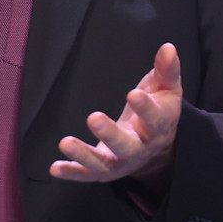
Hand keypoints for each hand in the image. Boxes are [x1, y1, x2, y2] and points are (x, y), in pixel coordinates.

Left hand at [50, 42, 180, 184]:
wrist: (157, 150)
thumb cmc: (159, 112)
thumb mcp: (166, 90)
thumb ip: (167, 70)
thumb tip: (168, 47)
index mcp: (158, 127)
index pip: (154, 118)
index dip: (145, 108)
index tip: (134, 94)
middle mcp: (140, 149)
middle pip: (126, 146)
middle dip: (110, 134)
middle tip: (93, 117)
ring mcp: (121, 162)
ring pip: (103, 163)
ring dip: (84, 154)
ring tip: (65, 142)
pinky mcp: (104, 171)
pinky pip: (87, 174)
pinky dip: (72, 172)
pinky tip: (54, 168)